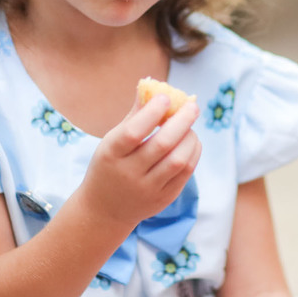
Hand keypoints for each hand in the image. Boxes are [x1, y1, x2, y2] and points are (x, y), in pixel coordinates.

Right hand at [79, 94, 201, 229]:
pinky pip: (186, 173)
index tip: (166, 97)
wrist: (104, 210)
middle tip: (192, 105)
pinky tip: (191, 141)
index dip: (152, 113)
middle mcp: (129, 174)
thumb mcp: (112, 141)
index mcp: (111, 155)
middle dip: (182, 121)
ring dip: (190, 137)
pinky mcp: (163, 199)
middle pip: (162, 145)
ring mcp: (148, 189)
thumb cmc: (109, 166)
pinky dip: (193, 153)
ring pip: (178, 160)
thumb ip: (134, 116)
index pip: (133, 132)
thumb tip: (152, 86)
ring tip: (190, 125)